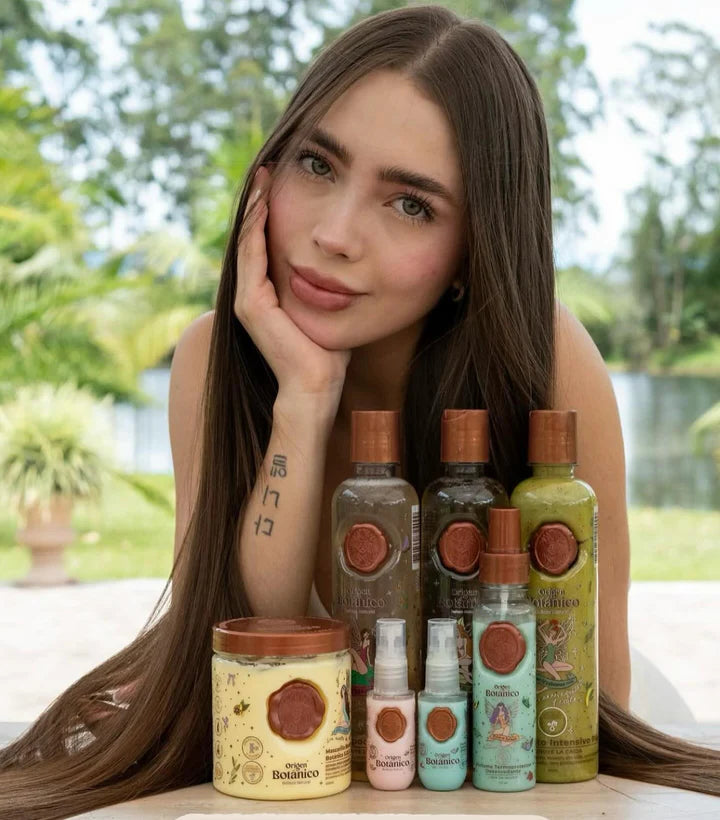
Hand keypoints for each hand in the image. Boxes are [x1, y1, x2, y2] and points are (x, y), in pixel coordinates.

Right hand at [234, 166, 350, 405]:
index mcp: (267, 294)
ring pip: (248, 241)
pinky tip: (265, 203)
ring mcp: (248, 299)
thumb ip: (330, 286)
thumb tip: (349, 267)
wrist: (317, 385)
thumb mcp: (330, 307)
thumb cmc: (329, 354)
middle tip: (269, 168)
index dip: (271, 213)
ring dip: (255, 208)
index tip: (284, 183)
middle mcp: (252, 294)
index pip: (265, 244)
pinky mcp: (251, 305)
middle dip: (260, 202)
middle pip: (252, 237)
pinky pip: (252, 255)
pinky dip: (257, 228)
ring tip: (265, 177)